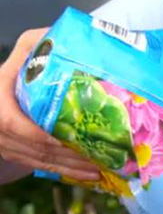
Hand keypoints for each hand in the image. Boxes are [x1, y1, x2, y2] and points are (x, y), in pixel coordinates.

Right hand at [0, 28, 99, 180]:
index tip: (68, 141)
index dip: (40, 136)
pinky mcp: (16, 152)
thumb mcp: (31, 45)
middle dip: (68, 156)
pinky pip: (41, 167)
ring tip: (101, 170)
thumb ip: (44, 41)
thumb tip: (84, 38)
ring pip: (39, 160)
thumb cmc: (27, 61)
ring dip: (71, 167)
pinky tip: (91, 175)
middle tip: (99, 159)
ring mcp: (5, 140)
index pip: (13, 124)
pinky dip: (66, 171)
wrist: (8, 88)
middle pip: (33, 147)